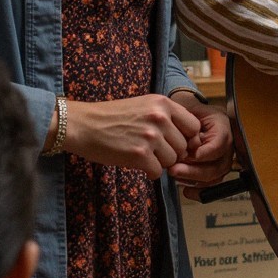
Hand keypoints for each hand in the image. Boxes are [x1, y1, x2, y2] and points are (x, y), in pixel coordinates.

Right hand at [64, 93, 202, 177]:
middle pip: (184, 147)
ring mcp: (150, 137)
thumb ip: (167, 117)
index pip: (194, 126)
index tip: (176, 144)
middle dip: (173, 153)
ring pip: (172, 161)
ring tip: (145, 156)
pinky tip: (139, 165)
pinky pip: (158, 172)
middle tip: (155, 153)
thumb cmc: (113, 117)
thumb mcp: (144, 106)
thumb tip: (191, 138)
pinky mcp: (139, 155)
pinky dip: (150, 173)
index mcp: (164, 104)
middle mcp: (160, 118)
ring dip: (161, 163)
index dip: (188, 139)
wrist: (83, 125)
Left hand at [168, 91, 235, 189]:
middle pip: (219, 164)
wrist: (186, 113)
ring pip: (216, 176)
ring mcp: (224, 158)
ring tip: (174, 176)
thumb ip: (187, 126)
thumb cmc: (185, 111)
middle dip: (195, 170)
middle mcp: (228, 143)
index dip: (205, 152)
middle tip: (174, 170)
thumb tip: (189, 146)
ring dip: (195, 180)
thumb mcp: (186, 110)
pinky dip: (199, 191)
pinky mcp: (216, 169)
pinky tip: (186, 191)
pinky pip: (212, 184)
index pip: (220, 143)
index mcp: (223, 125)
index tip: (188, 155)